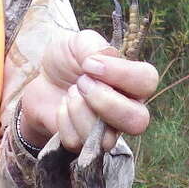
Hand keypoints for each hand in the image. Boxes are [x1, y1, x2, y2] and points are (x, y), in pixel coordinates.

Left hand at [18, 29, 159, 151]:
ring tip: (70, 92)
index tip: (91, 64)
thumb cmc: (67, 60)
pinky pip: (78, 142)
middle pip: (138, 121)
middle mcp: (128, 109)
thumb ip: (94, 46)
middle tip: (81, 83)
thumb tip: (101, 60)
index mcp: (133, 82)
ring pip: (107, 139)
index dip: (122, 74)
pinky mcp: (85, 145)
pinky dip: (64, 121)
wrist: (40, 80)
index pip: (147, 81)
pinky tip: (63, 107)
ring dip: (80, 110)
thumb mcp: (78, 42)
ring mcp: (108, 131)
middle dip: (104, 102)